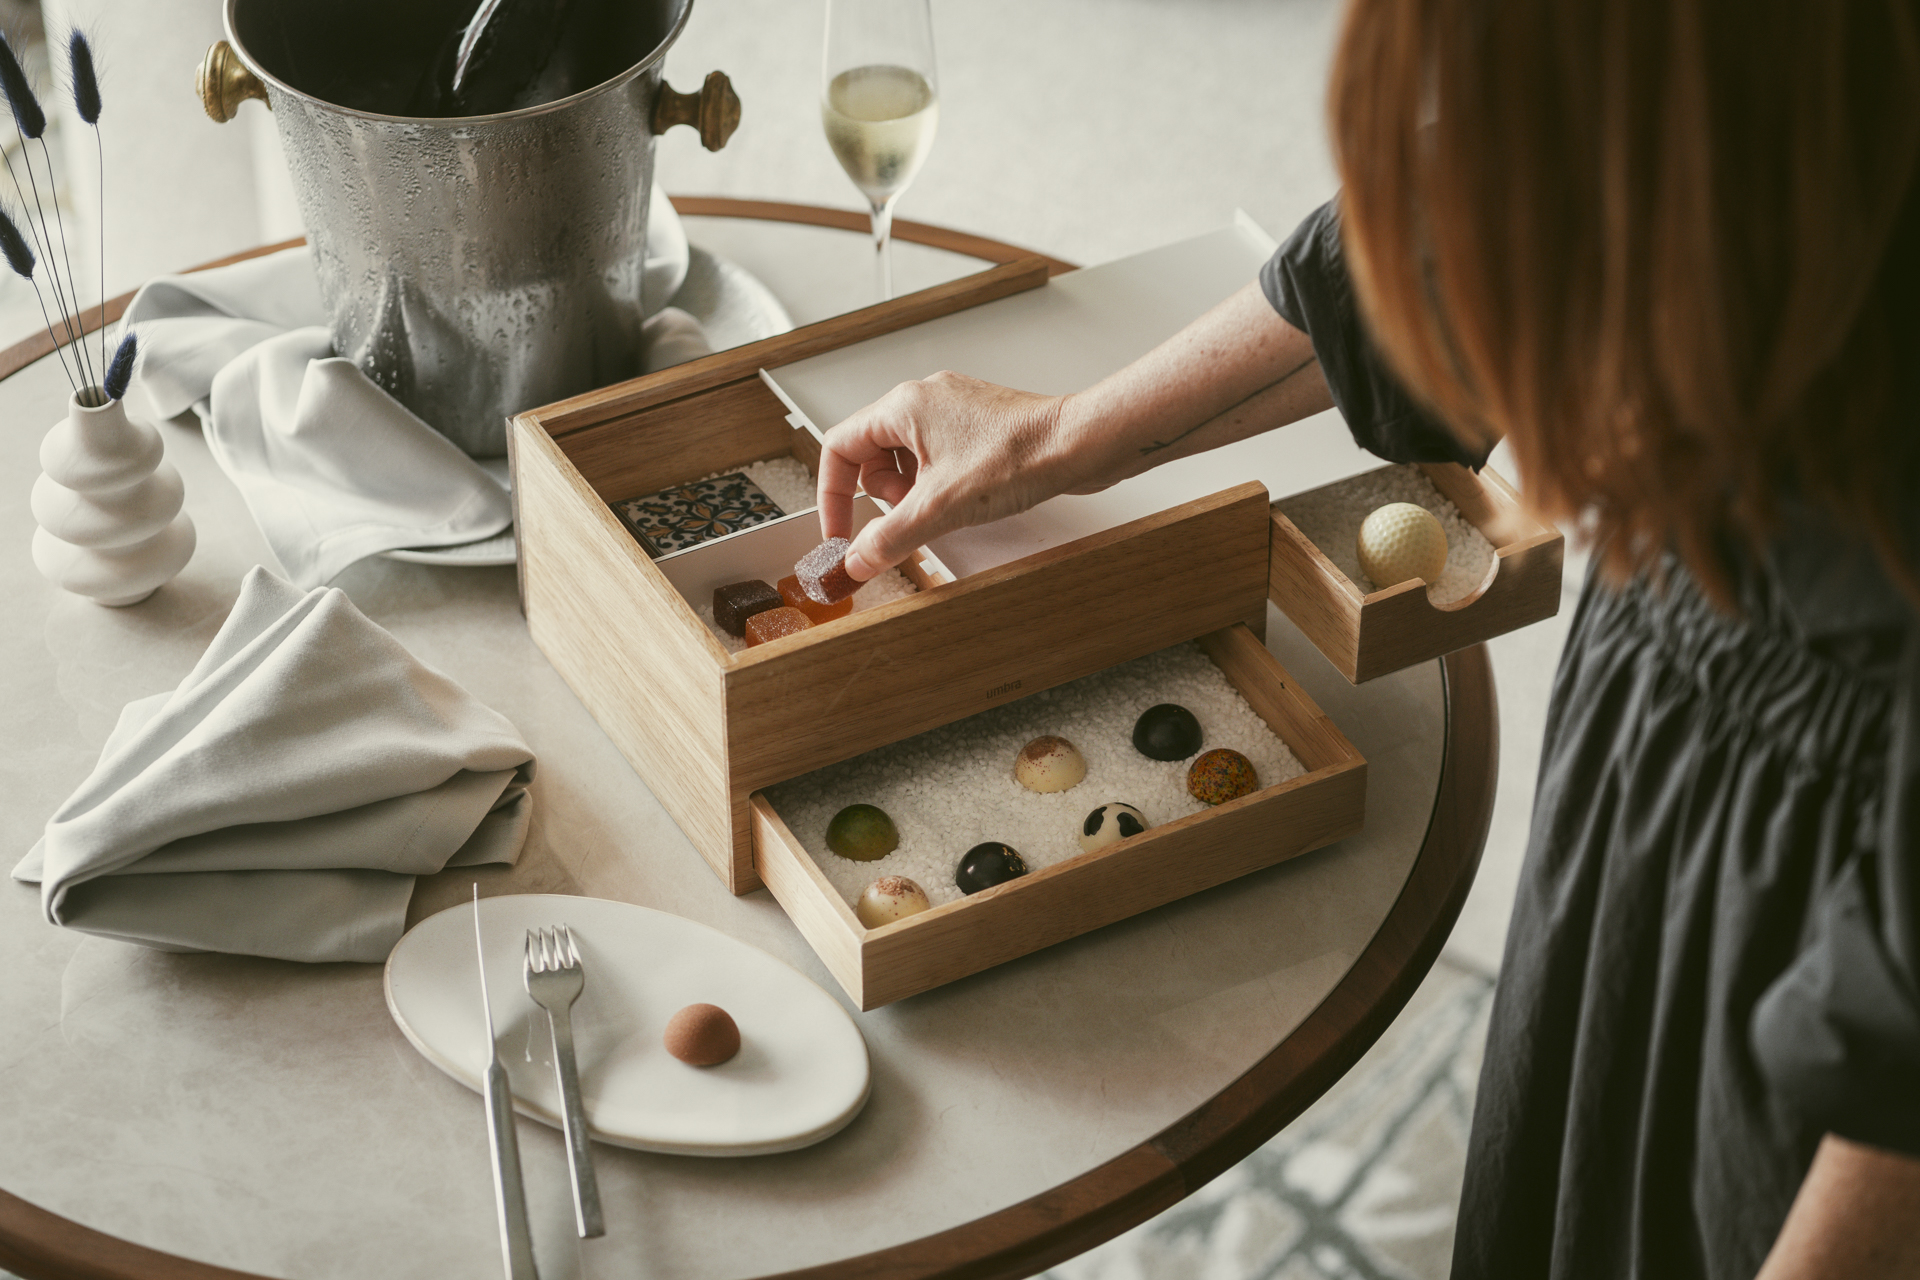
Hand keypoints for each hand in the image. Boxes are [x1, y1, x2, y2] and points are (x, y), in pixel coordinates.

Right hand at [816, 371, 1077, 580]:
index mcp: (903, 406)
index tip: (841, 533)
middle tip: (909, 517)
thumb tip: (855, 561)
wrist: (1079, 445)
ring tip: (942, 507)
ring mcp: (954, 411)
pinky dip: (939, 484)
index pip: (839, 449)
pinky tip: (965, 499)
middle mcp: (925, 399)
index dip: (832, 496)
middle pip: (871, 454)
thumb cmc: (1020, 456)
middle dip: (883, 496)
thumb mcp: (939, 508)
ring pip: (906, 458)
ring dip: (913, 492)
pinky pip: (938, 457)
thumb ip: (889, 538)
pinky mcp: (978, 426)